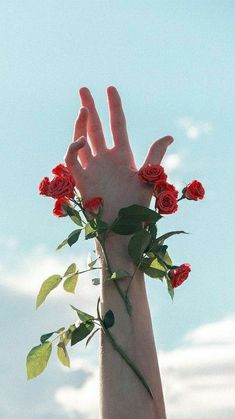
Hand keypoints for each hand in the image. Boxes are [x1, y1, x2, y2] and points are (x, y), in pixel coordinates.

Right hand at [65, 86, 172, 222]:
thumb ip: (155, 155)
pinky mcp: (80, 180)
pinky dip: (73, 148)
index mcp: (122, 156)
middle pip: (96, 128)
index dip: (114, 107)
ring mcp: (92, 168)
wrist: (122, 230)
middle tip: (83, 89)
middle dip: (90, 108)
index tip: (110, 89)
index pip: (117, 125)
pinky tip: (81, 140)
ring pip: (82, 140)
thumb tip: (169, 136)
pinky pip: (72, 160)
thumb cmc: (136, 207)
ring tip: (84, 109)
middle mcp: (106, 159)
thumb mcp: (148, 178)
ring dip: (81, 124)